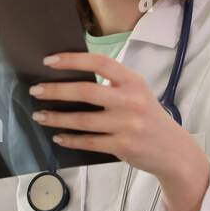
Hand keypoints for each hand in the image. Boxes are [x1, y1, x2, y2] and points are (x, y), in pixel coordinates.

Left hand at [27, 51, 209, 210]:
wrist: (174, 151)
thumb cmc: (148, 117)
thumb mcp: (137, 93)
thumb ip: (112, 85)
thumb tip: (70, 77)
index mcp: (133, 81)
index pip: (100, 62)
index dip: (73, 59)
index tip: (49, 61)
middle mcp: (131, 101)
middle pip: (86, 91)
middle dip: (56, 91)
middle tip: (35, 90)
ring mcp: (127, 125)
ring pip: (82, 120)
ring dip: (56, 118)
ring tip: (39, 115)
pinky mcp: (123, 146)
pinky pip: (88, 142)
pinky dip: (70, 139)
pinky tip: (58, 136)